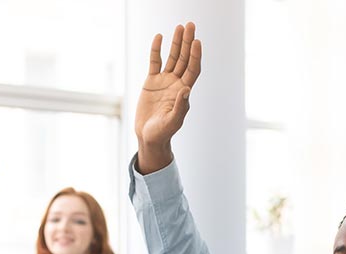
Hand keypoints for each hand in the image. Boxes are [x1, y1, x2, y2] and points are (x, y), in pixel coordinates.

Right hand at [134, 21, 201, 173]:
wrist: (149, 136)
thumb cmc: (163, 132)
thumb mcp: (173, 121)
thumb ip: (181, 106)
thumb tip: (186, 89)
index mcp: (184, 91)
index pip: (193, 69)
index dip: (195, 55)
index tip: (196, 41)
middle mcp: (176, 83)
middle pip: (184, 58)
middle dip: (187, 42)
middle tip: (190, 25)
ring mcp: (164, 81)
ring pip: (172, 57)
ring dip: (176, 43)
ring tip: (179, 27)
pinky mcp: (151, 82)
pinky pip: (155, 62)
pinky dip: (156, 50)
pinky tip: (159, 37)